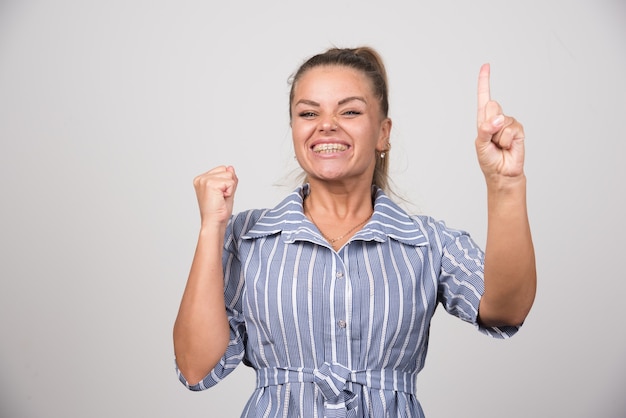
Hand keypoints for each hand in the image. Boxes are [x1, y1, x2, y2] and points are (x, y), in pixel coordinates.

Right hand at [192, 165, 237, 226]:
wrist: (214, 223)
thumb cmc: (218, 211)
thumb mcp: (226, 191)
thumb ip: (229, 179)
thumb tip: (230, 167)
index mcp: (202, 179)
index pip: (223, 169)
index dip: (226, 183)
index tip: (219, 195)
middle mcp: (201, 178)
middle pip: (226, 170)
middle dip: (228, 184)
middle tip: (220, 198)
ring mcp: (205, 180)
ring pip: (229, 175)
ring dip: (229, 188)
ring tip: (220, 198)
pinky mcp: (210, 183)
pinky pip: (230, 182)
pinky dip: (230, 192)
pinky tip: (221, 199)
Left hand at [475, 64, 525, 180]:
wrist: (502, 172)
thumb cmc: (489, 159)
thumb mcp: (481, 144)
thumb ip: (486, 130)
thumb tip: (498, 119)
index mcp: (484, 119)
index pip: (484, 97)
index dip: (485, 81)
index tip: (486, 65)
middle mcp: (496, 118)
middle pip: (492, 105)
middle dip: (489, 123)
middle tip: (491, 139)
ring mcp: (508, 123)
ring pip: (501, 120)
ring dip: (498, 136)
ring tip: (499, 145)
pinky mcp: (519, 130)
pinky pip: (510, 129)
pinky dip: (506, 140)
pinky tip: (507, 146)